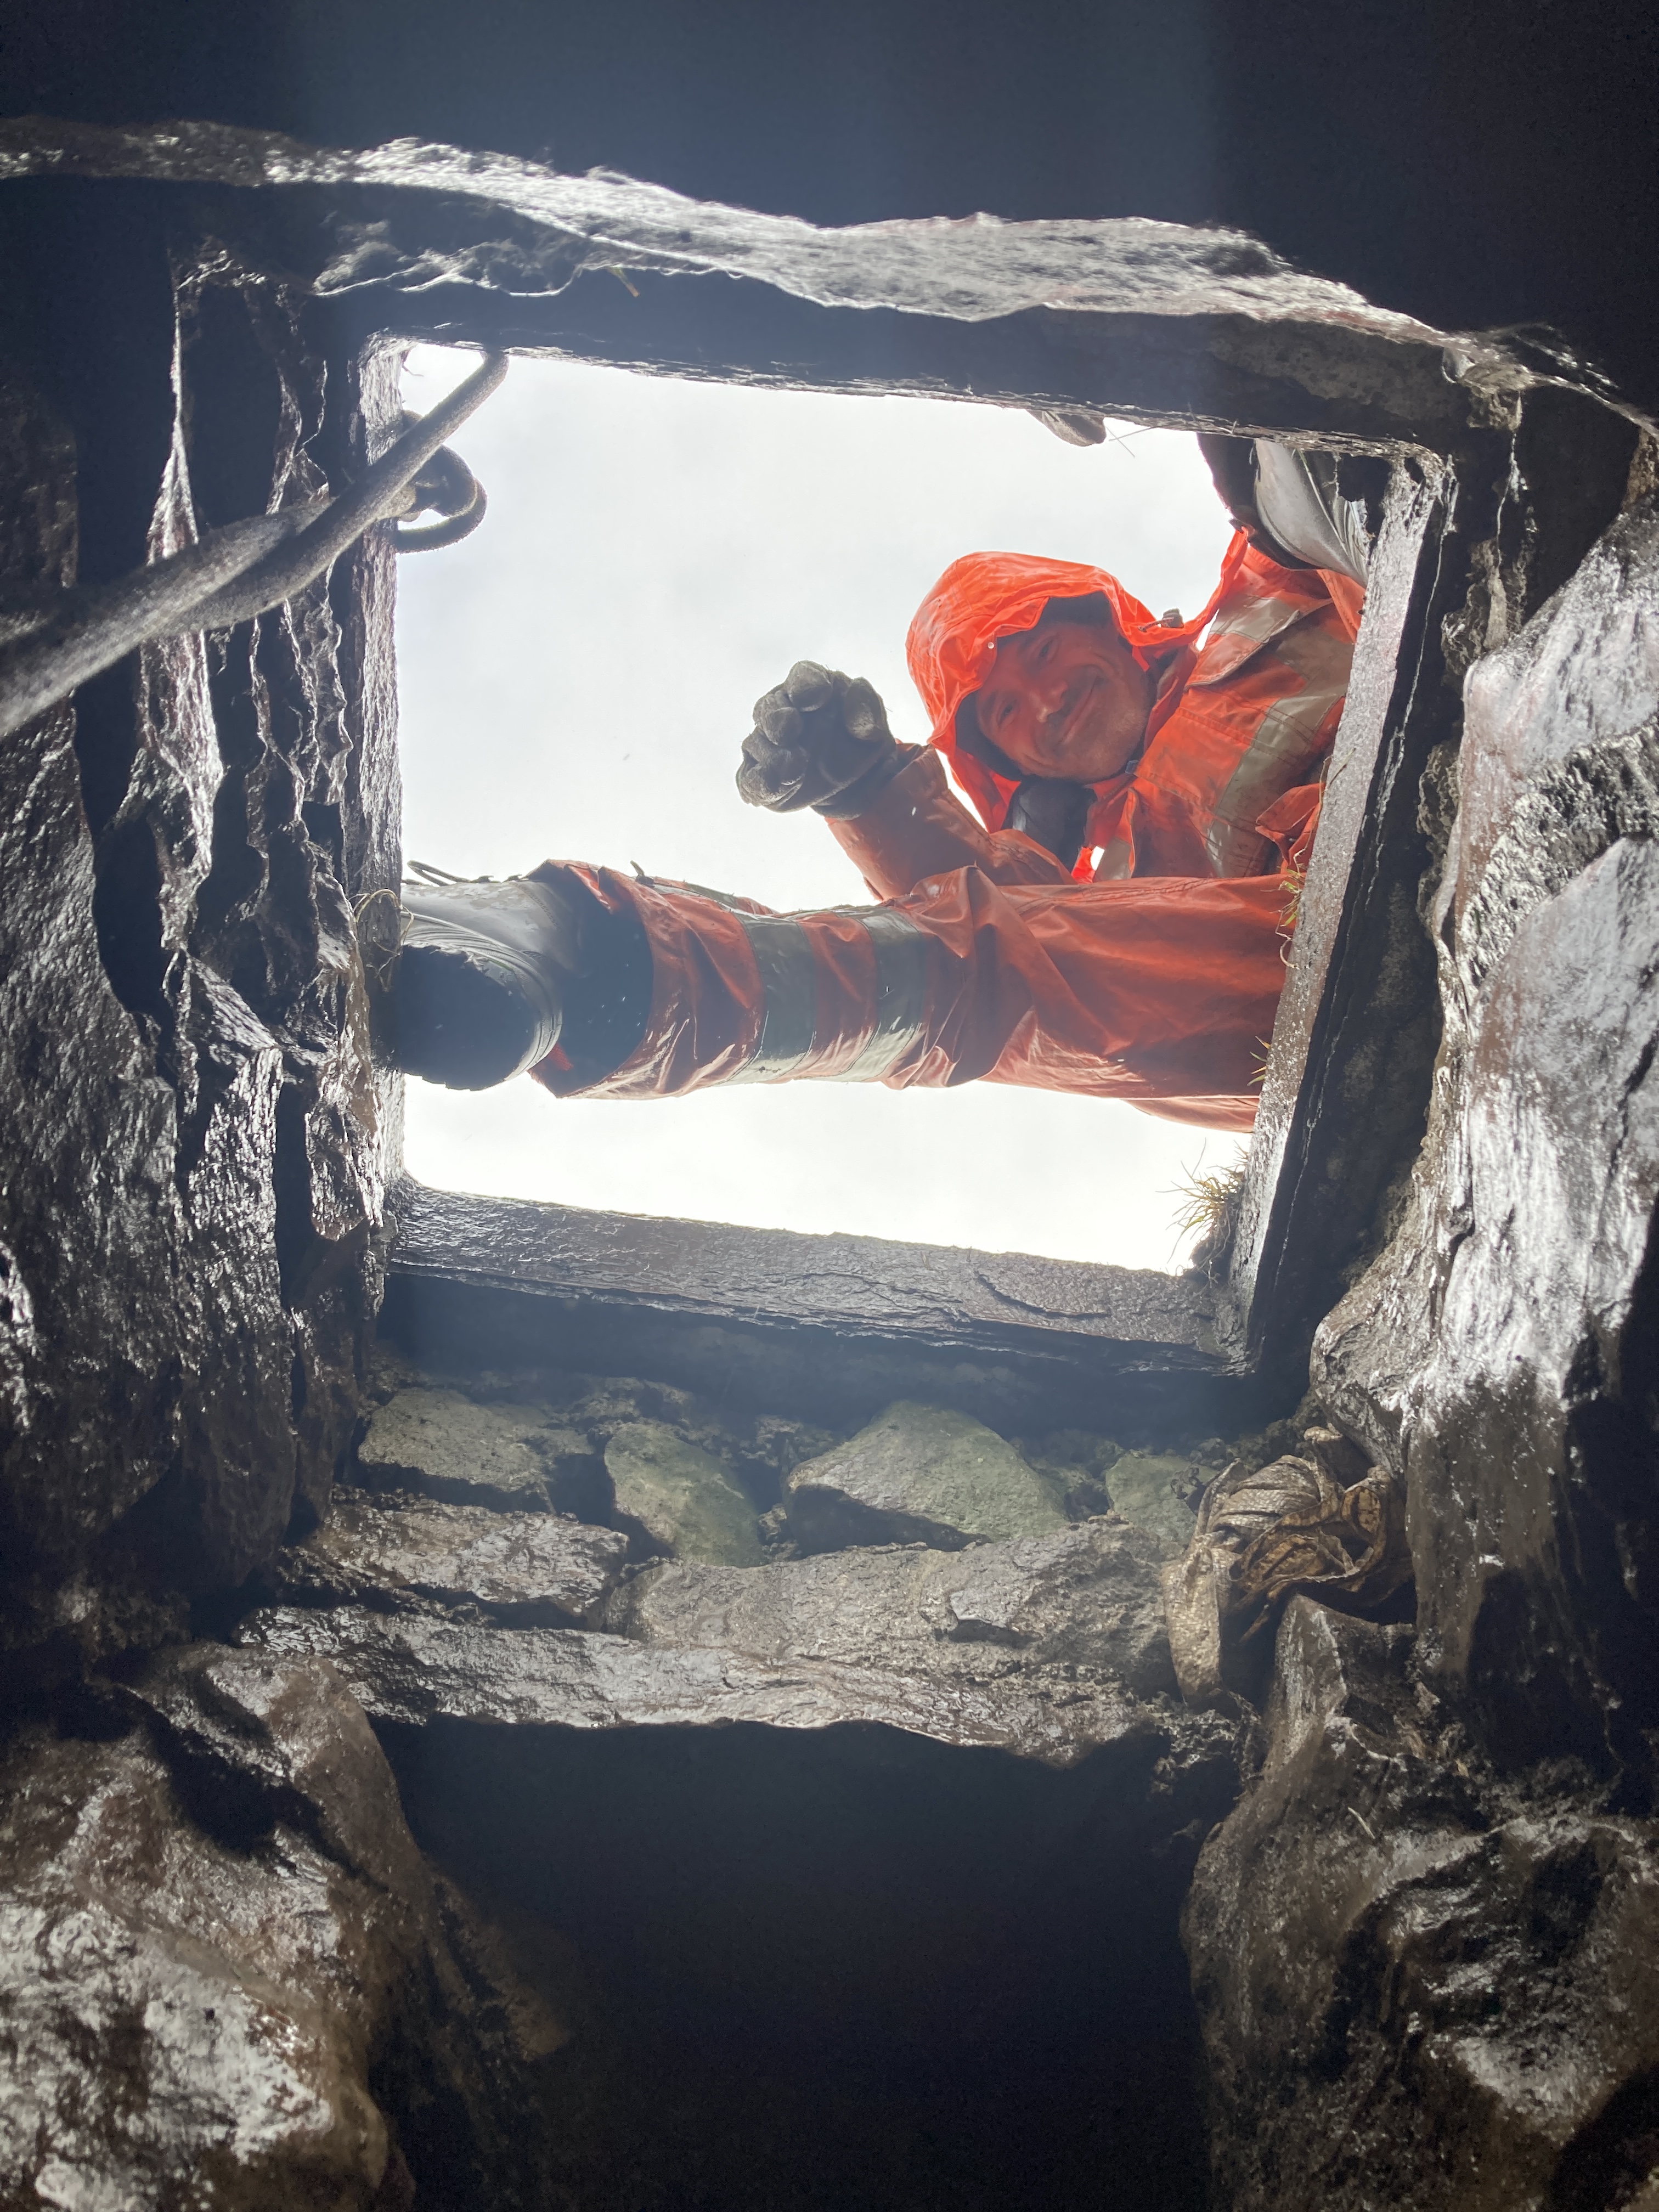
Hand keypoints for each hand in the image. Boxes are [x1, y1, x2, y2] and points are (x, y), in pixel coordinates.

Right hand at [737, 661, 898, 812]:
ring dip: (771, 756)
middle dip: (777, 718)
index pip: (802, 677)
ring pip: (756, 743)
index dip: (804, 684)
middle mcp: (783, 711)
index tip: (815, 697)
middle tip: (790, 730)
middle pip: (769, 707)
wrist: (856, 780)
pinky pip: (750, 778)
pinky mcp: (763, 775)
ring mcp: (768, 744)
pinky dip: (759, 784)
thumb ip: (866, 708)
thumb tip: (857, 702)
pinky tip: (774, 788)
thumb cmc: (859, 739)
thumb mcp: (873, 722)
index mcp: (811, 688)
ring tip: (795, 770)